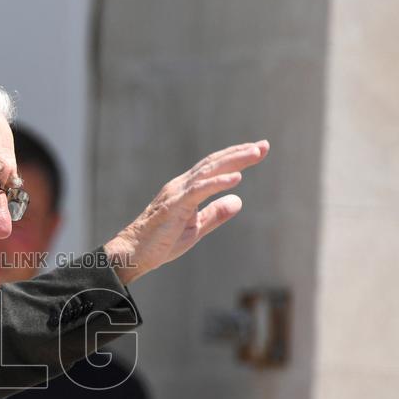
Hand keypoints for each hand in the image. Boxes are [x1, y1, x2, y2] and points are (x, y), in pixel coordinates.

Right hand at [104, 140, 269, 283]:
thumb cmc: (161, 243)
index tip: (258, 150)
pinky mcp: (174, 206)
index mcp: (186, 190)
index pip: (213, 168)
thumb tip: (239, 200)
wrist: (134, 253)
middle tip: (264, 145)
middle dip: (240, 153)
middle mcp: (181, 186)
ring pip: (208, 171)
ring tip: (255, 153)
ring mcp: (177, 194)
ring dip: (233, 161)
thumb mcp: (196, 228)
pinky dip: (218, 183)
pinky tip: (236, 178)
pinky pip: (199, 191)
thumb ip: (216, 214)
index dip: (235, 158)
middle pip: (214, 163)